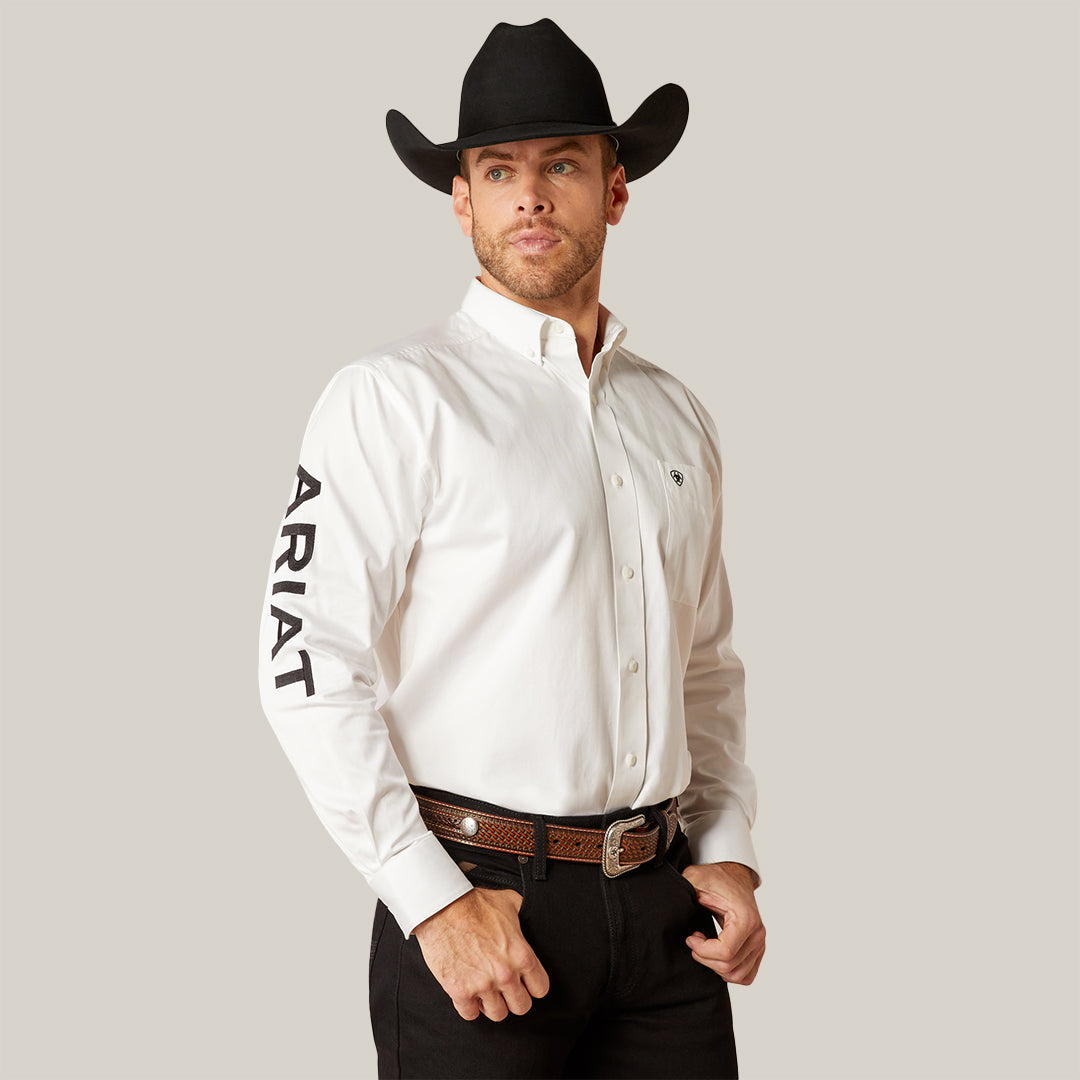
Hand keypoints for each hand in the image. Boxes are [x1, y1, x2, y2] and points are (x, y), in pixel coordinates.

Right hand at [412, 887, 549, 1020]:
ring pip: (498, 1014)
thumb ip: (524, 916)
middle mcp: (505, 974)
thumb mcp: (510, 902)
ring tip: (485, 990)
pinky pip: (470, 1014)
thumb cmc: (474, 904)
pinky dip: (469, 1006)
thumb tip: (530, 919)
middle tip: (504, 988)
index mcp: (521, 955)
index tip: (524, 982)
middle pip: (521, 1007)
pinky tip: (468, 992)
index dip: (532, 985)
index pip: (540, 988)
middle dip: (514, 998)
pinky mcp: (460, 991)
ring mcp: (483, 985)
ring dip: (492, 1003)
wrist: (442, 907)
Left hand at [681, 861, 765, 984]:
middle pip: (729, 966)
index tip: (691, 937)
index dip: (702, 950)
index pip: (725, 952)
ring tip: (705, 946)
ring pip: (737, 975)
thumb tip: (666, 904)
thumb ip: (683, 889)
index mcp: (745, 918)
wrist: (733, 875)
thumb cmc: (716, 878)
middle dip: (705, 958)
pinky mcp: (757, 950)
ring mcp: (759, 943)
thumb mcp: (695, 878)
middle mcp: (757, 933)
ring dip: (715, 966)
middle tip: (695, 940)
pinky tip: (716, 954)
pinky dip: (729, 972)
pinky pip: (746, 976)